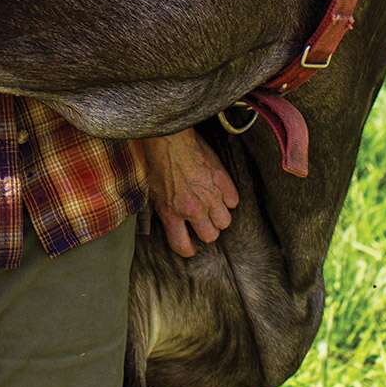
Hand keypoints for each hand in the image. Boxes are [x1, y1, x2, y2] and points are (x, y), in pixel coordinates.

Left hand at [139, 128, 239, 258]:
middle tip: (201, 220)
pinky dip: (228, 199)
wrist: (169, 137)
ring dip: (218, 216)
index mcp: (172, 212)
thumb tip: (172, 223)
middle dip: (206, 230)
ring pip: (225, 222)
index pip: (183, 246)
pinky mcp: (222, 180)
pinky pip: (233, 201)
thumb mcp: (152, 191)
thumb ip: (165, 211)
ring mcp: (210, 195)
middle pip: (210, 236)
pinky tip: (219, 193)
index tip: (188, 245)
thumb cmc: (157, 161)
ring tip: (211, 207)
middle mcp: (193, 208)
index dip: (186, 248)